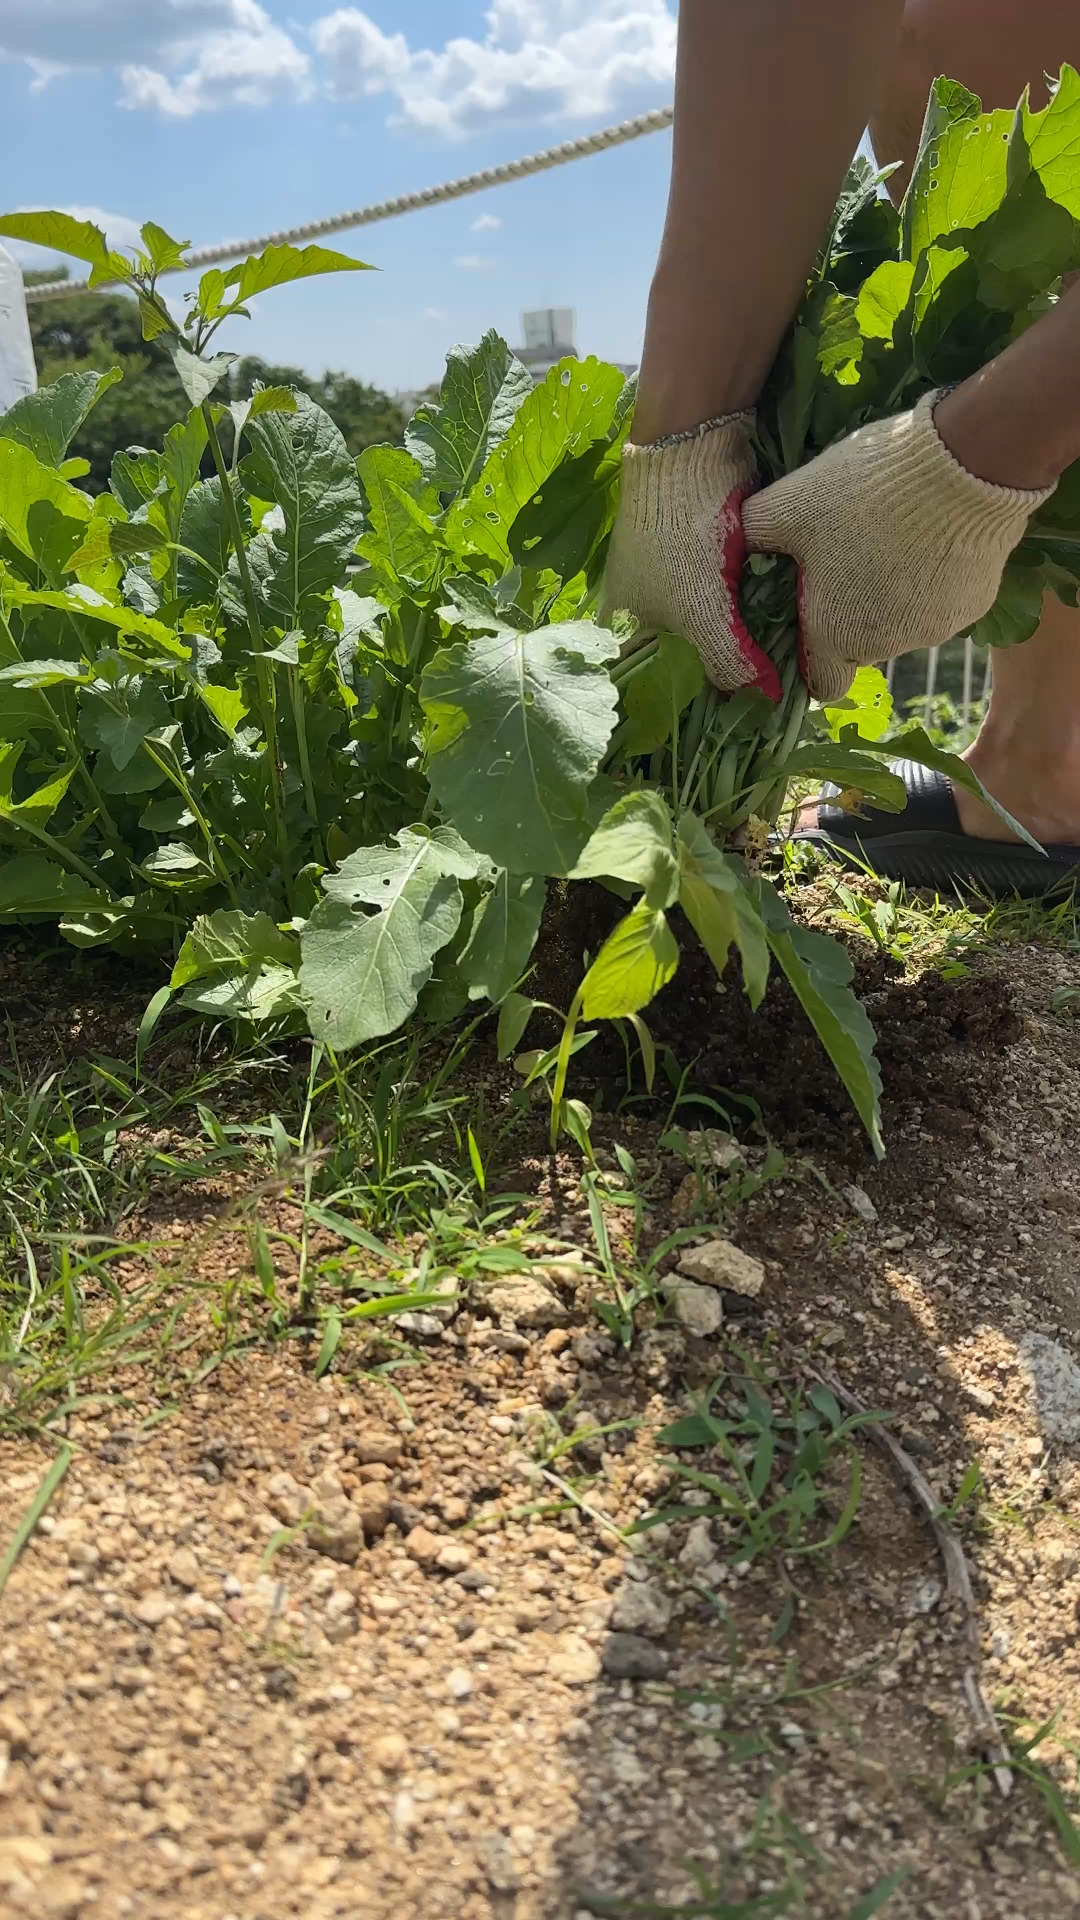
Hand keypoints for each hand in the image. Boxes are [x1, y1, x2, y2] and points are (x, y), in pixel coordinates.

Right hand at [600, 414, 781, 699]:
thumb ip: (731, 664)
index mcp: (626, 631)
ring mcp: (675, 584)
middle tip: (770, 701)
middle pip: (690, 663)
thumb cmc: (680, 540)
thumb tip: (768, 704)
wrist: (690, 451)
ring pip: (714, 632)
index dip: (694, 708)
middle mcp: (646, 613)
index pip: (657, 689)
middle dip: (726, 678)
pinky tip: (782, 628)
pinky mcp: (704, 560)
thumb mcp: (703, 613)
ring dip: (745, 646)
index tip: (738, 726)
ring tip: (784, 670)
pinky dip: (753, 614)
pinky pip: (732, 602)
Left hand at [742, 390, 1051, 703]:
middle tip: (844, 562)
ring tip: (888, 540)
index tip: (808, 619)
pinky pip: (940, 604)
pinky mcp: (974, 607)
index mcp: (835, 635)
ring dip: (889, 596)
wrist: (964, 466)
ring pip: (901, 626)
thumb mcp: (789, 503)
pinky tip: (927, 537)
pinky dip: (929, 582)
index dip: (810, 658)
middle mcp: (886, 646)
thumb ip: (752, 533)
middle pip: (858, 650)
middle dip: (848, 616)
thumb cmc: (864, 493)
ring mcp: (935, 630)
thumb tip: (734, 543)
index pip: (820, 683)